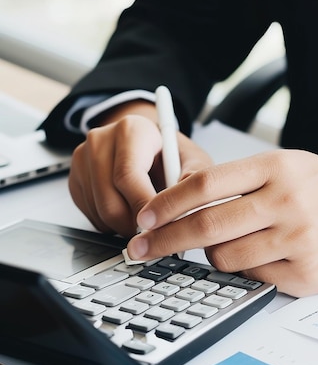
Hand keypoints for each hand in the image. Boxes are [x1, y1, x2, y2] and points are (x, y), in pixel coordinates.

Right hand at [68, 100, 212, 236]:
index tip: (158, 227)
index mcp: (131, 130)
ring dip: (123, 228)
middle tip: (153, 234)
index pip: (128, 176)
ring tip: (145, 220)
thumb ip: (194, 180)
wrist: (147, 147)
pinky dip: (111, 225)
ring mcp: (83, 159)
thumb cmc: (169, 156)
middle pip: (110, 200)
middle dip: (134, 225)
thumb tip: (190, 209)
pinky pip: (90, 216)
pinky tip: (127, 213)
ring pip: (100, 212)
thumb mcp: (192, 161)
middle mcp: (101, 140)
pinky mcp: (75, 180)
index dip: (143, 208)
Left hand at [126, 149, 317, 296]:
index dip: (166, 203)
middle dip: (164, 240)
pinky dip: (244, 270)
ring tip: (229, 244)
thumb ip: (238, 181)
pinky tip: (259, 257)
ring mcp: (296, 240)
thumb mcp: (286, 166)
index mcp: (275, 168)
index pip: (205, 184)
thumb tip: (181, 203)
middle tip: (142, 248)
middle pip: (205, 226)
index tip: (144, 218)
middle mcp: (285, 202)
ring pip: (224, 258)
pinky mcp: (305, 273)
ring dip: (212, 256)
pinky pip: (250, 278)